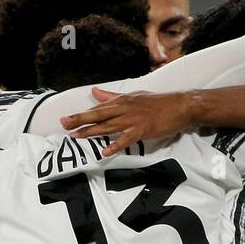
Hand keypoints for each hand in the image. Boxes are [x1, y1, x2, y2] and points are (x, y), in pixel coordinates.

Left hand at [59, 87, 195, 156]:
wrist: (180, 106)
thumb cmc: (158, 102)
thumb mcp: (133, 96)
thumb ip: (113, 97)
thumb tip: (95, 92)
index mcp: (122, 101)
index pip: (98, 108)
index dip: (81, 114)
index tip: (67, 119)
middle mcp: (124, 109)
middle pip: (98, 115)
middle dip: (80, 120)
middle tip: (64, 125)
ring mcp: (133, 120)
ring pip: (108, 126)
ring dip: (92, 132)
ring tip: (77, 137)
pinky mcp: (142, 130)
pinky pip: (126, 139)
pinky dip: (115, 145)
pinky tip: (105, 151)